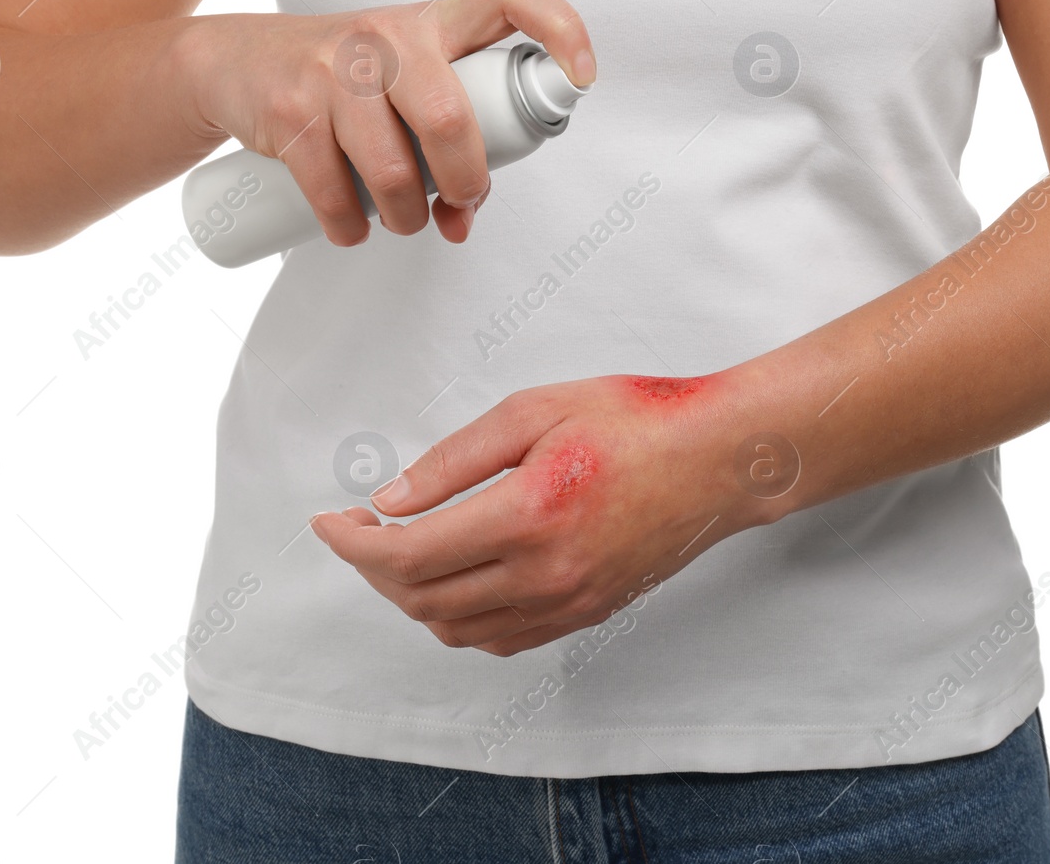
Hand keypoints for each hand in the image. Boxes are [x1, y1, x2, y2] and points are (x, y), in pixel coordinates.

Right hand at [177, 0, 595, 246]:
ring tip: (402, 221)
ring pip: (392, 170)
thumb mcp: (400, 80)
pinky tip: (351, 229)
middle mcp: (387, 36)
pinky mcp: (290, 110)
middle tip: (460, 203)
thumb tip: (463, 218)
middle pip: (450, 118)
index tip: (583, 75)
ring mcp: (334, 70)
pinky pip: (334, 192)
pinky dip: (349, 228)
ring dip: (405, 218)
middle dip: (465, 183)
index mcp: (433, 22)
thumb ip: (446, 135)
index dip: (560, 28)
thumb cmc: (342, 80)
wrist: (234, 62)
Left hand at [310, 371, 778, 655]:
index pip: (409, 554)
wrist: (719, 460)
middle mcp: (545, 573)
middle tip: (358, 529)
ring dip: (410, 596)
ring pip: (455, 628)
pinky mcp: (584, 613)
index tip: (329, 521)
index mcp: (528, 514)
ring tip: (400, 550)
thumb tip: (391, 499)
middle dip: (372, 567)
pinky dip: (458, 618)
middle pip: (421, 598)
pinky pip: (499, 639)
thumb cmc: (637, 420)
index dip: (353, 543)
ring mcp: (567, 602)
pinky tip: (454, 578)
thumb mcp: (536, 410)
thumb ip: (455, 458)